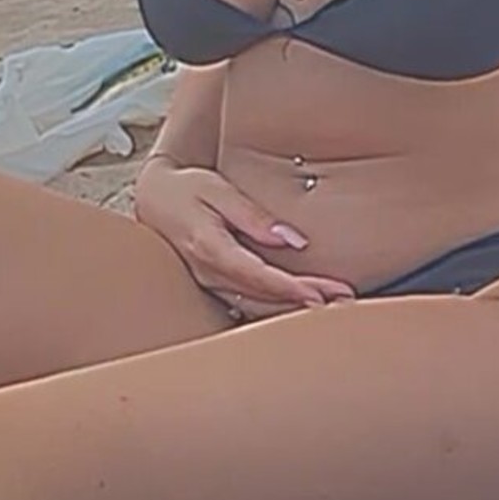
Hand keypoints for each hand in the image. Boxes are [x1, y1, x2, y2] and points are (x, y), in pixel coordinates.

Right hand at [134, 155, 354, 320]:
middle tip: (345, 302)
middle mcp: (210, 274)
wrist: (153, 200)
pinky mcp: (216, 287)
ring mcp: (211, 285)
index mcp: (210, 248)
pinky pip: (250, 303)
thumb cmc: (187, 190)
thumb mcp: (218, 191)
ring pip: (257, 306)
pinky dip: (278, 308)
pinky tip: (303, 307)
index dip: (290, 288)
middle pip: (263, 296)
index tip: (321, 295)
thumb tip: (293, 240)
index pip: (257, 275)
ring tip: (335, 307)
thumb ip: (253, 217)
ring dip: (295, 309)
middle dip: (305, 301)